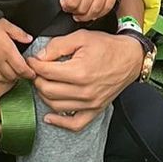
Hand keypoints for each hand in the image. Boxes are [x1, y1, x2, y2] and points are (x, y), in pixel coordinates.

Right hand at [0, 19, 33, 83]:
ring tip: (8, 73)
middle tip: (20, 72)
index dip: (28, 74)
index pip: (21, 69)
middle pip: (11, 76)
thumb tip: (29, 39)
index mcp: (7, 51)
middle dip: (18, 76)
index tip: (31, 74)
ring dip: (5, 78)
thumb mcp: (6, 24)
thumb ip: (19, 33)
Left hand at [27, 30, 143, 129]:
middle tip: (37, 71)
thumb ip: (57, 46)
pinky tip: (49, 117)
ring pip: (55, 106)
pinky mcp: (95, 110)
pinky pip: (75, 124)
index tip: (32, 60)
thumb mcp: (81, 37)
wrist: (130, 58)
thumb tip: (40, 57)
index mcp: (80, 72)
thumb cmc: (107, 46)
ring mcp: (90, 103)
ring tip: (44, 84)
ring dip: (44, 95)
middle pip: (47, 90)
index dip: (34, 65)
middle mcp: (84, 91)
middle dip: (37, 79)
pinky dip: (60, 123)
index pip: (46, 72)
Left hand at [46, 0, 120, 22]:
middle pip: (82, 9)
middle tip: (71, 8)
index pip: (71, 3)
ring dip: (86, 17)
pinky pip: (107, 8)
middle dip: (74, 12)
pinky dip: (100, 14)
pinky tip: (94, 14)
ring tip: (80, 15)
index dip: (65, 6)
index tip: (64, 3)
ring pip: (94, 12)